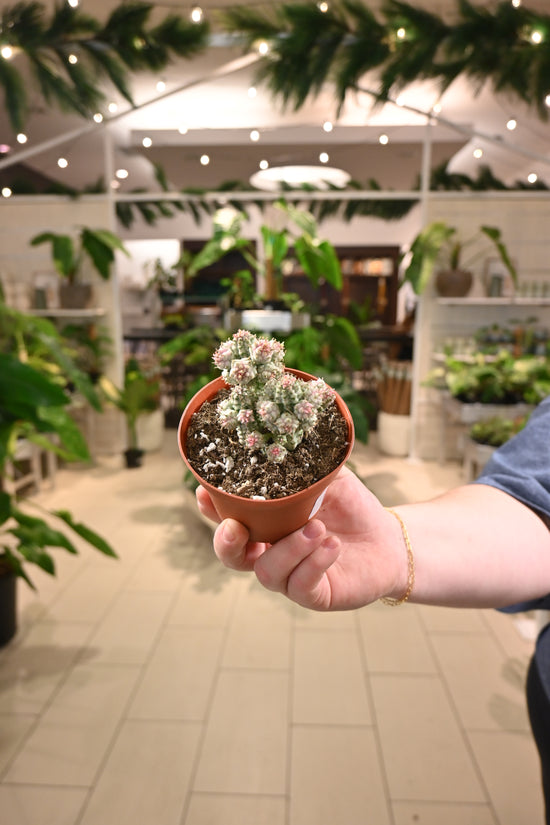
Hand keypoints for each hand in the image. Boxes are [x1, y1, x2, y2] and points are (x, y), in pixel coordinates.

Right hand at [196, 467, 406, 610]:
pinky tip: (332, 545)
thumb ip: (305, 461)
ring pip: (266, 571)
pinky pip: (301, 585)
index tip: (203, 491)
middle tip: (236, 527)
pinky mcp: (314, 594)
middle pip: (231, 554)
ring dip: (288, 548)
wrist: (388, 538)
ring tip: (317, 527)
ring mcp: (290, 575)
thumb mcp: (327, 476)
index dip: (211, 507)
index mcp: (266, 522)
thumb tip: (287, 429)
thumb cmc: (351, 506)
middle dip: (226, 542)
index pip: (229, 517)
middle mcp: (270, 550)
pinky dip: (314, 563)